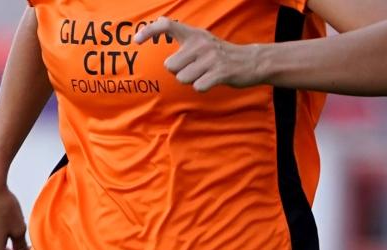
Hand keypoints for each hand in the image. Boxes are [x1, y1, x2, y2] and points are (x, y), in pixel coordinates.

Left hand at [136, 17, 263, 92]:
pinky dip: (202, 87)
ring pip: (183, 78)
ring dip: (191, 80)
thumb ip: (182, 44)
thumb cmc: (218, 55)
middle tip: (196, 68)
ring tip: (205, 73)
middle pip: (171, 66)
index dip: (149, 31)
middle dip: (179, 72)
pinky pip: (197, 86)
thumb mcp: (201, 42)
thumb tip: (162, 55)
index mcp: (194, 34)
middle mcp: (200, 42)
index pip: (166, 24)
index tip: (136, 41)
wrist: (250, 61)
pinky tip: (212, 80)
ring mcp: (211, 57)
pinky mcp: (220, 72)